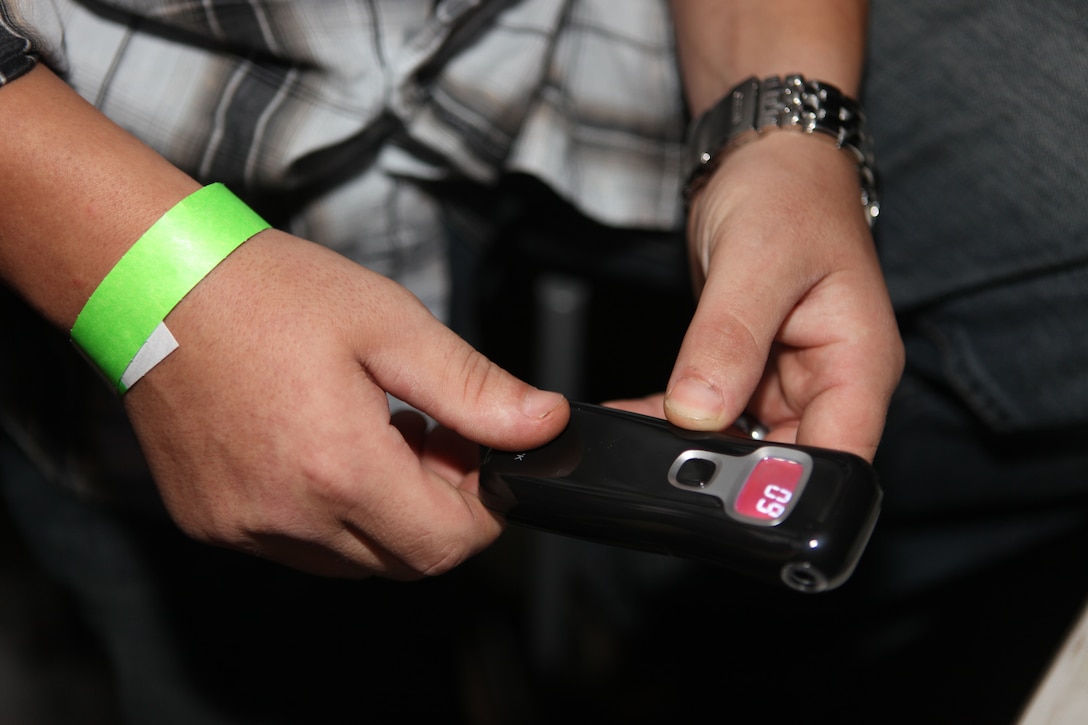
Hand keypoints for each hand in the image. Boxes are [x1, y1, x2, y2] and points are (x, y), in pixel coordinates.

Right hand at [123, 229, 567, 578]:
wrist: (153, 281)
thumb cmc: (268, 292)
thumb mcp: (391, 326)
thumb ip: (475, 389)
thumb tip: (544, 425)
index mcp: (339, 467)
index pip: (447, 545)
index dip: (481, 509)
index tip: (474, 456)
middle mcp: (286, 514)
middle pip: (403, 560)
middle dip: (436, 510)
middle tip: (428, 436)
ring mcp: (241, 526)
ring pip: (352, 561)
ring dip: (383, 514)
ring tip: (373, 434)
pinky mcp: (210, 522)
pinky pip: (296, 547)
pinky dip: (327, 514)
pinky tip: (321, 449)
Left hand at [662, 132, 902, 460]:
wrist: (763, 160)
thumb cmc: (784, 194)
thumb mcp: (755, 262)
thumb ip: (727, 340)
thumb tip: (698, 414)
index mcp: (858, 364)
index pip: (841, 458)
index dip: (791, 491)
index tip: (731, 501)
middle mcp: (829, 383)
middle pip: (788, 465)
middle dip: (730, 477)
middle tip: (665, 472)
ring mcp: (787, 383)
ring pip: (743, 446)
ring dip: (694, 450)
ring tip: (638, 444)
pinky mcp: (749, 375)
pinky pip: (715, 417)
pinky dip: (676, 423)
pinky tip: (638, 421)